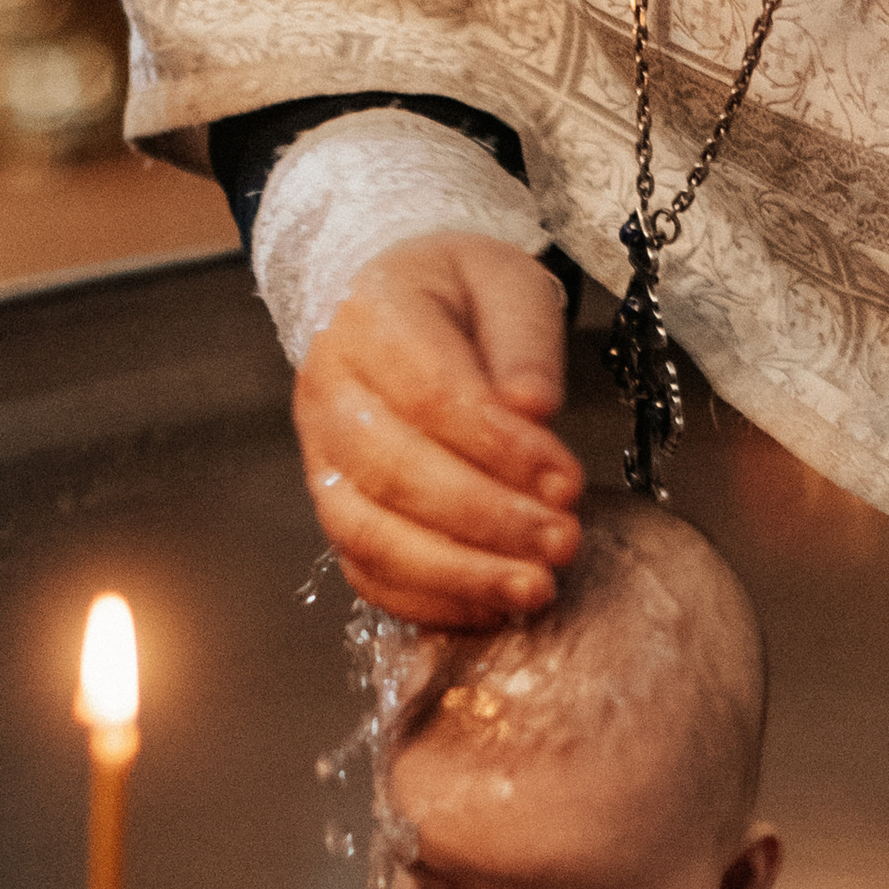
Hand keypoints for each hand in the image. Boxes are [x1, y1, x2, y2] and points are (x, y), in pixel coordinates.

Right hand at [294, 235, 583, 626]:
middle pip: (396, 473)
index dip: (502, 449)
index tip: (567, 480)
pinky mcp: (334, 506)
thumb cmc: (459, 295)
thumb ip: (524, 338)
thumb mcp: (507, 282)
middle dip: (487, 519)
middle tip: (563, 541)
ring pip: (369, 534)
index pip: (432, 396)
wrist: (395, 304)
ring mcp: (321, 457)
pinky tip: (490, 605)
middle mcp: (328, 391)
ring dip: (457, 573)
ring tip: (534, 587)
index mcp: (369, 321)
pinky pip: (363, 569)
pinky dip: (426, 599)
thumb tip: (533, 407)